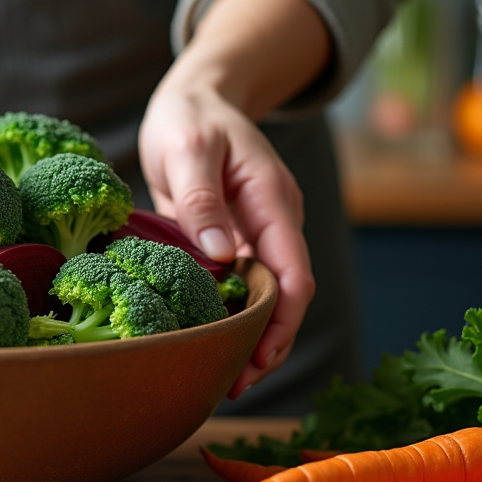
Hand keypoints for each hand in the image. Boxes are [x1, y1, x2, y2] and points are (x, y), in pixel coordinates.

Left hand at [140, 84, 313, 397]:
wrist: (193, 97)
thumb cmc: (190, 117)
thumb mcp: (189, 150)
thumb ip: (202, 201)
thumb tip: (221, 256)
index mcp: (272, 201)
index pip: (292, 274)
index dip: (281, 322)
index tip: (258, 359)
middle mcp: (271, 222)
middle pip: (284, 295)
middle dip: (268, 342)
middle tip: (233, 384)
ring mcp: (254, 232)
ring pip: (262, 295)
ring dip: (247, 334)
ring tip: (219, 375)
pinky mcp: (231, 237)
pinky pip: (237, 283)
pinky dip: (227, 313)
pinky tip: (205, 339)